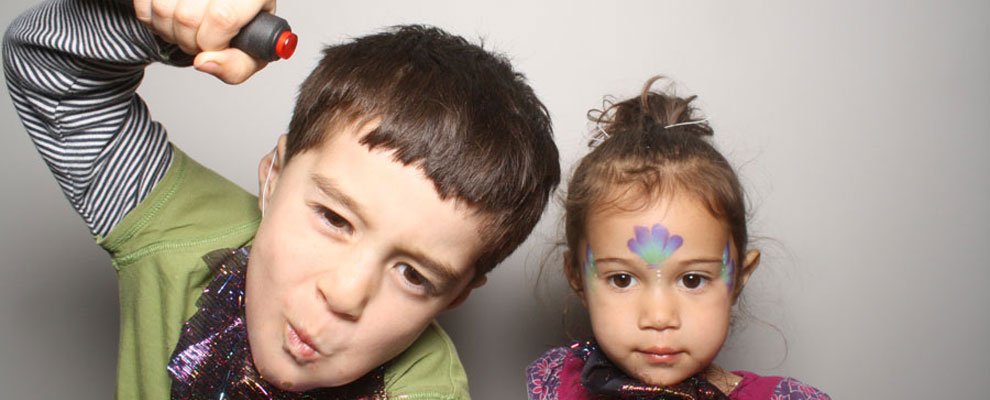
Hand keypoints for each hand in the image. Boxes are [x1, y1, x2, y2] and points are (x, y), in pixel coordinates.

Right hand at [133, 0, 275, 83]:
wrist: (237, 6)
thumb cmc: (248, 26)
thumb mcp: (253, 52)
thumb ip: (236, 66)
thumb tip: (204, 62)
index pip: (222, 17)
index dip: (212, 42)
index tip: (215, 45)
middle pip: (187, 16)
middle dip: (190, 42)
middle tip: (202, 40)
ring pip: (162, 8)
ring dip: (169, 30)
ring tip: (188, 30)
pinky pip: (145, 1)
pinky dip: (151, 16)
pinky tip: (172, 17)